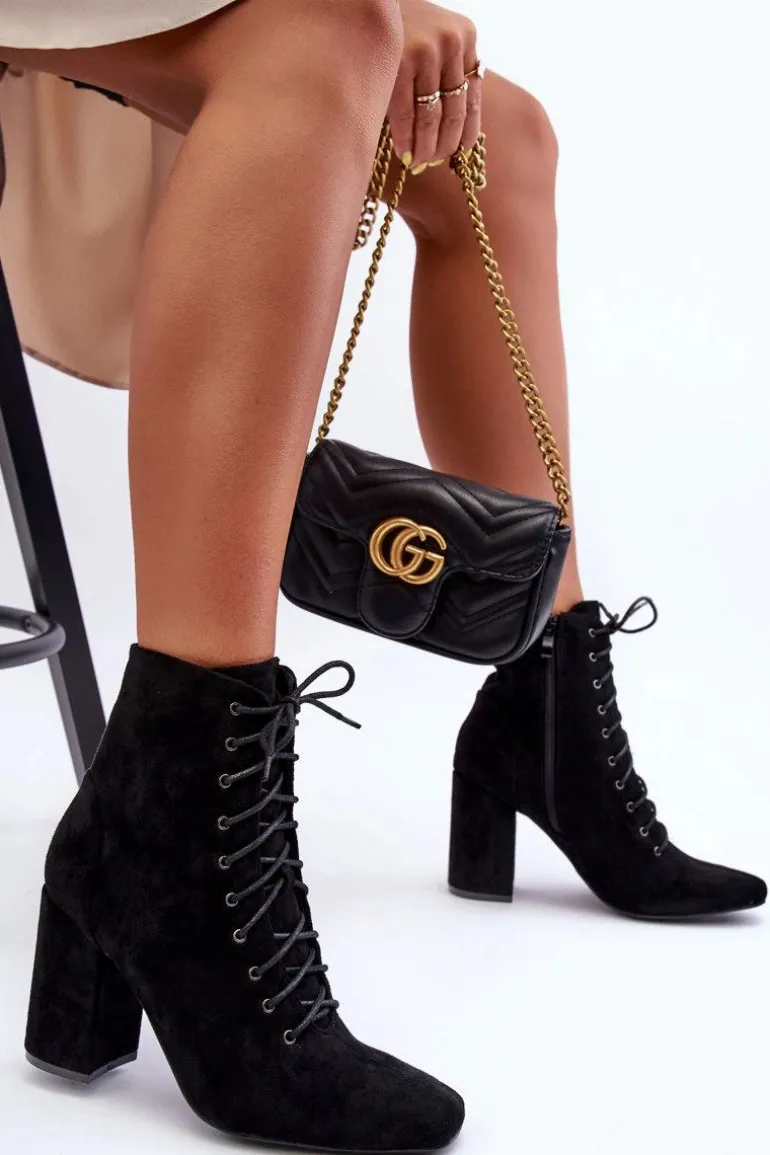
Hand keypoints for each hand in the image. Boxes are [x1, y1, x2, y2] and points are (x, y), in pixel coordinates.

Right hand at [389, 0, 480, 169]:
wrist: (365, 1)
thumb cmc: (399, 26)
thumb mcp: (432, 39)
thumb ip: (445, 71)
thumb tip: (452, 130)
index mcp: (466, 36)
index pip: (473, 96)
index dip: (467, 131)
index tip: (459, 154)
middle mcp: (451, 41)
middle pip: (453, 110)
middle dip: (443, 144)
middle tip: (433, 164)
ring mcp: (426, 50)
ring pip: (431, 116)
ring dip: (425, 147)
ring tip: (418, 163)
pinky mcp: (400, 60)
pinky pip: (405, 112)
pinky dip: (405, 137)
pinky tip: (403, 153)